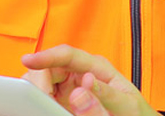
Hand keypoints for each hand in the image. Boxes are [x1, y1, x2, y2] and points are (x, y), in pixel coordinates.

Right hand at [22, 45, 158, 115]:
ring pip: (44, 78)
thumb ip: (105, 95)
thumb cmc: (135, 113)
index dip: (46, 55)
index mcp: (97, 67)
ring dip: (38, 88)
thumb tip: (83, 85)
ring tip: (43, 104)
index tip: (29, 60)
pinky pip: (45, 93)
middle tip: (40, 98)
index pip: (68, 55)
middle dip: (39, 78)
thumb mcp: (125, 104)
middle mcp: (81, 72)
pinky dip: (39, 98)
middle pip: (50, 65)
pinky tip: (43, 107)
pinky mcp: (64, 98)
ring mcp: (71, 86)